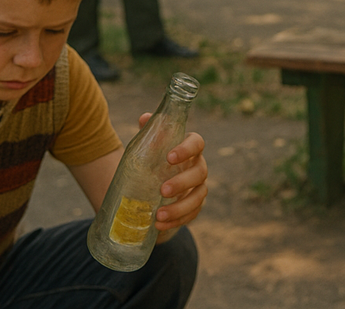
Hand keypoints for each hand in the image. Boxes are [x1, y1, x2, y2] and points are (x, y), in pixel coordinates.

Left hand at [135, 112, 208, 241]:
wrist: (152, 187)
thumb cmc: (153, 161)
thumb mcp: (148, 147)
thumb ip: (149, 132)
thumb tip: (145, 118)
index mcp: (190, 148)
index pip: (197, 143)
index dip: (187, 149)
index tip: (169, 157)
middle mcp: (198, 166)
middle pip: (199, 173)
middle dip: (182, 182)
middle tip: (162, 190)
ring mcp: (198, 188)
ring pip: (198, 197)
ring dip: (180, 208)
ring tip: (158, 216)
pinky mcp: (194, 207)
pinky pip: (191, 215)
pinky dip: (176, 221)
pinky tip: (159, 226)